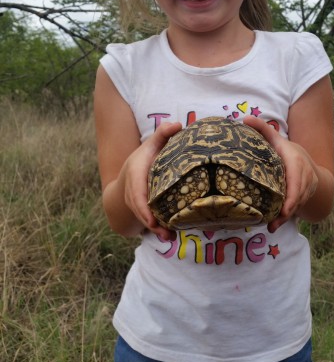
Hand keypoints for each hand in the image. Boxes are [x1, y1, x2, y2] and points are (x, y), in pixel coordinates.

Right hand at [122, 121, 180, 239]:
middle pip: (141, 211)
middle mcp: (133, 192)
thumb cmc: (143, 159)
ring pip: (145, 220)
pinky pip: (149, 222)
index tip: (151, 220)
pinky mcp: (142, 212)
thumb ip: (162, 135)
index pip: (137, 194)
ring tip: (170, 237)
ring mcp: (136, 204)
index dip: (143, 209)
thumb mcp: (150, 145)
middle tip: (168, 234)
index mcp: (135, 175)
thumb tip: (179, 125)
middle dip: (153, 224)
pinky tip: (170, 235)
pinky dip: (159, 230)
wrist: (126, 175)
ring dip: (157, 230)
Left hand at [243, 116, 317, 230]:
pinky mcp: (304, 199)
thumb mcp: (277, 140)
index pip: (297, 181)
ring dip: (283, 218)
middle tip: (272, 223)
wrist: (310, 166)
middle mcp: (304, 177)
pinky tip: (274, 226)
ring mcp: (306, 190)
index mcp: (296, 163)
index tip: (284, 208)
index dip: (291, 196)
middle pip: (296, 198)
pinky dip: (284, 218)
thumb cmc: (288, 152)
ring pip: (296, 206)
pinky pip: (295, 210)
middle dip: (285, 212)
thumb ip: (263, 130)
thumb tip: (244, 119)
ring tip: (271, 226)